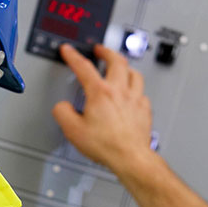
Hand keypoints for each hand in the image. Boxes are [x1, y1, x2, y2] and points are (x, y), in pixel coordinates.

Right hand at [52, 44, 153, 176]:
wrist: (130, 157)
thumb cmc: (106, 145)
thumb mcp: (73, 130)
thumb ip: (62, 113)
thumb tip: (62, 106)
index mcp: (100, 93)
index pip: (84, 67)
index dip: (73, 56)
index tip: (69, 51)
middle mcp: (120, 91)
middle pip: (117, 61)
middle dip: (106, 52)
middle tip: (100, 49)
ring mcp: (135, 99)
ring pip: (134, 73)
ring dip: (125, 66)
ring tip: (120, 66)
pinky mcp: (145, 110)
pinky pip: (142, 91)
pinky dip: (135, 87)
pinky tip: (132, 91)